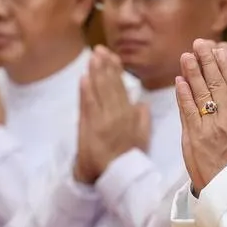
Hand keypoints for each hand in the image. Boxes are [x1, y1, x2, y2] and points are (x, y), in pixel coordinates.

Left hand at [74, 46, 149, 183]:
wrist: (112, 177)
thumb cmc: (127, 158)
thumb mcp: (142, 139)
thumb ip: (142, 120)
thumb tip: (141, 103)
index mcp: (130, 116)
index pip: (121, 87)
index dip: (116, 70)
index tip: (112, 56)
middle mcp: (117, 115)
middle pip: (109, 86)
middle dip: (104, 66)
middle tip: (99, 49)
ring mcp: (102, 121)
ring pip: (98, 92)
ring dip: (95, 73)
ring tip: (92, 57)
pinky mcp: (89, 129)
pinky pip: (87, 106)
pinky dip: (85, 92)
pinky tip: (84, 79)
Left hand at [175, 39, 226, 193]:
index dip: (226, 63)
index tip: (220, 47)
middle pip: (216, 82)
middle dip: (207, 60)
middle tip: (199, 43)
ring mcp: (211, 126)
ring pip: (201, 93)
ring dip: (193, 72)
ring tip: (186, 56)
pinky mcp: (195, 137)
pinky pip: (188, 111)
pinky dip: (184, 94)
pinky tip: (180, 81)